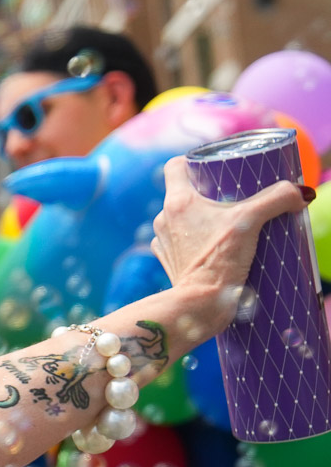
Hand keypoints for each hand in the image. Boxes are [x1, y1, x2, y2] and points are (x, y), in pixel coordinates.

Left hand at [150, 157, 309, 334]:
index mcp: (177, 202)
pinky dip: (199, 242)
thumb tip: (302, 192)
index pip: (176, 166)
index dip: (194, 162)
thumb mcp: (251, 222)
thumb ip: (277, 200)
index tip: (215, 167)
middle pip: (184, 193)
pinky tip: (218, 247)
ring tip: (230, 225)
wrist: (199, 305)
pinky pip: (183, 243)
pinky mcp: (170, 262)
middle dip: (209, 193)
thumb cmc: (218, 260)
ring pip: (183, 220)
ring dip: (204, 220)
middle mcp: (164, 219)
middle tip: (235, 197)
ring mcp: (164, 241)